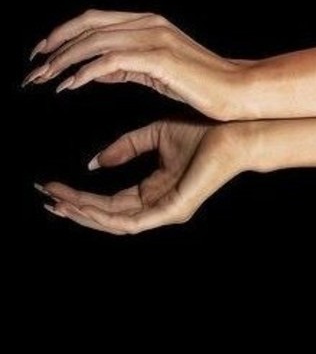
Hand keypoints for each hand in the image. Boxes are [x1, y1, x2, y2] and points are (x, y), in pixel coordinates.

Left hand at [24, 9, 249, 120]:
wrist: (236, 90)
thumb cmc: (201, 85)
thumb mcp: (157, 71)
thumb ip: (127, 66)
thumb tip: (94, 71)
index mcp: (149, 22)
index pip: (94, 19)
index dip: (62, 33)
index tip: (41, 54)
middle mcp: (150, 23)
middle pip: (88, 26)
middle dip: (54, 47)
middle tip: (33, 72)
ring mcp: (155, 38)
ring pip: (94, 42)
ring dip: (63, 62)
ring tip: (44, 81)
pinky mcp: (158, 58)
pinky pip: (110, 62)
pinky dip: (84, 73)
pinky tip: (70, 86)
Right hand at [36, 117, 243, 234]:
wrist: (231, 129)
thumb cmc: (202, 130)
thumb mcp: (154, 134)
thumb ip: (126, 147)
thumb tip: (93, 163)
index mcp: (155, 192)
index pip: (110, 202)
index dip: (80, 196)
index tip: (53, 186)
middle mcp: (158, 206)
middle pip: (107, 216)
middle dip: (74, 208)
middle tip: (46, 197)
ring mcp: (166, 211)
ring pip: (114, 224)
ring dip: (83, 214)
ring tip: (57, 202)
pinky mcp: (173, 210)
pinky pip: (132, 222)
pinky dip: (103, 215)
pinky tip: (82, 203)